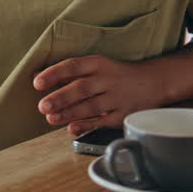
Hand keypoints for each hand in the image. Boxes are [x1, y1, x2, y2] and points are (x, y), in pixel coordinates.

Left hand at [33, 55, 166, 135]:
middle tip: (42, 106)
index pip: (74, 66)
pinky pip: (104, 120)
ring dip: (69, 113)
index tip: (37, 82)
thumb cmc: (117, 73)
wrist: (155, 81)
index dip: (54, 74)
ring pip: (91, 106)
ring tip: (51, 118)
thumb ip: (68, 72)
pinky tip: (72, 128)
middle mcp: (108, 79)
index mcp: (99, 64)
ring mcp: (117, 97)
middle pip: (82, 87)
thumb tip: (37, 75)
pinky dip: (87, 125)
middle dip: (60, 97)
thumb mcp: (96, 66)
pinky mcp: (124, 114)